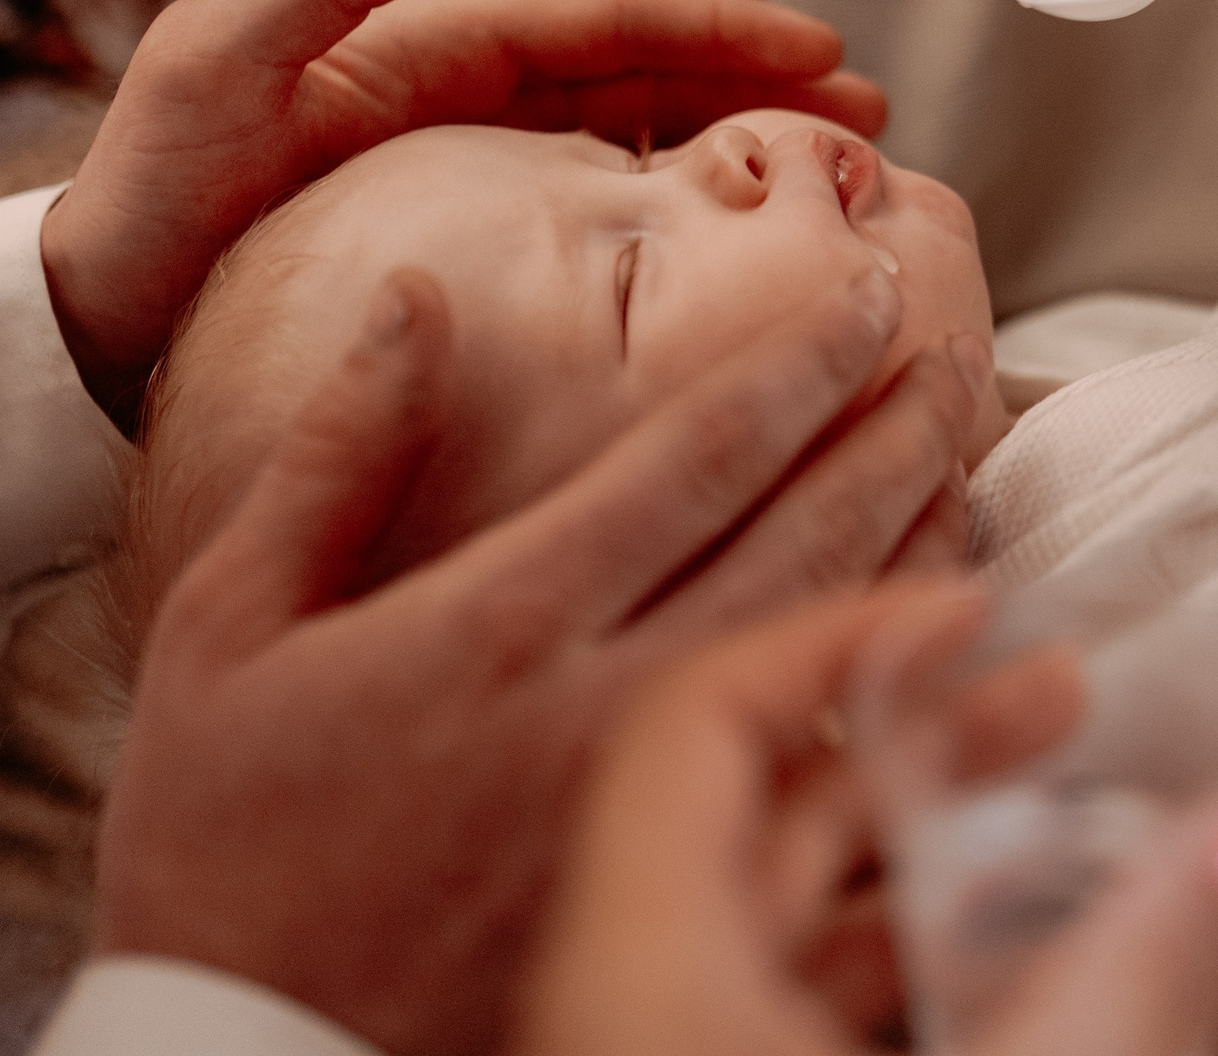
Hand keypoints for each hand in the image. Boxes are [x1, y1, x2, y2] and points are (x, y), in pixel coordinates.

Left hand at [43, 0, 886, 416]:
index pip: (608, 24)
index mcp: (432, 55)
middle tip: (873, 116)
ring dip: (743, 151)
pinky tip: (744, 259)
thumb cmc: (147, 208)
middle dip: (765, 86)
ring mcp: (481, 184)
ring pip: (644, 151)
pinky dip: (684, 227)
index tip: (823, 49)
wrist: (92, 337)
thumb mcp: (207, 71)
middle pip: (653, 82)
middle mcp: (472, 109)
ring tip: (841, 175)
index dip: (721, 27)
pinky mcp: (478, 261)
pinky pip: (605, 231)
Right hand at [95, 260, 984, 1055]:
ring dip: (936, 572)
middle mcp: (600, 710)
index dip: (800, 364)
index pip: (697, 456)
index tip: (873, 295)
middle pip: (801, 544)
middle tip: (961, 362)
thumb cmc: (218, 841)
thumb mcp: (229, 626)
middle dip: (895, 438)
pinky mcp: (683, 923)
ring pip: (843, 672)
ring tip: (999, 490)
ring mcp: (659, 826)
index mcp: (501, 625)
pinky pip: (836, 833)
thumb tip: (417, 295)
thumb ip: (338, 455)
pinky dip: (915, 749)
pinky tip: (969, 694)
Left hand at [517, 585, 1217, 1055]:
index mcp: (643, 976)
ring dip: (925, 868)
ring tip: (1075, 832)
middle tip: (1069, 698)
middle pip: (755, 817)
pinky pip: (779, 1029)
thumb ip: (1169, 949)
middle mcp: (622, 1025)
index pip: (703, 719)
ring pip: (774, 936)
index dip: (847, 638)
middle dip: (927, 747)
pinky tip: (1022, 985)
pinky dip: (899, 982)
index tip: (982, 606)